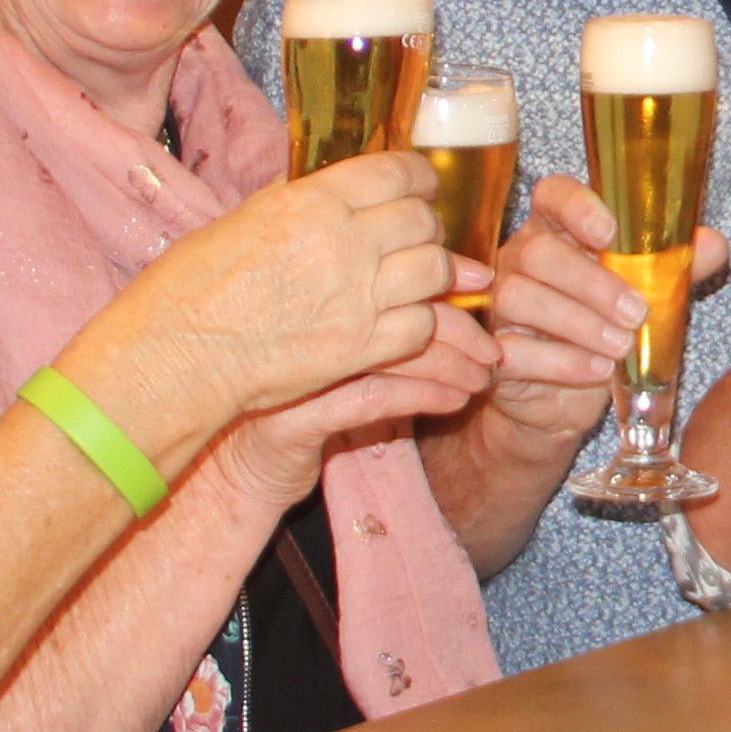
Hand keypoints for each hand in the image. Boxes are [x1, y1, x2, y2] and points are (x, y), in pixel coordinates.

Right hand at [103, 149, 454, 432]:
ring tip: (426, 278)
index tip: (422, 185)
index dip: (419, 177)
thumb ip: (296, 202)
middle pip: (421, 221)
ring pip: (434, 272)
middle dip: (426, 226)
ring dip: (435, 274)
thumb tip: (328, 189)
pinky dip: (422, 322)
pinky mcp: (360, 348)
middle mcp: (343, 242)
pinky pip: (421, 326)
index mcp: (311, 201)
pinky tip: (407, 321)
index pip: (395, 173)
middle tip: (419, 236)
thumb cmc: (189, 286)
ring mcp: (357, 297)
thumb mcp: (242, 219)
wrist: (175, 355)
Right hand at [208, 285, 500, 508]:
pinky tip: (456, 402)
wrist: (236, 464)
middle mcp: (302, 320)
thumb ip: (369, 315)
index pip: (388, 267)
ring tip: (485, 378)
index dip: (441, 278)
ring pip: (391, 353)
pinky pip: (374, 399)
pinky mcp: (296, 414)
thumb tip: (443, 289)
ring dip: (450, 366)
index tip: (482, 291)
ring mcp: (297, 368)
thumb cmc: (286, 398)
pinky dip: (423, 396)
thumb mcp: (328, 349)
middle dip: (457, 327)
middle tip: (494, 347)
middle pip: (397, 306)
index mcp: (309, 289)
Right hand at [475, 174, 730, 452]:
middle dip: (591, 282)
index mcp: (558, 230)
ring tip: (620, 346)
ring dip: (578, 323)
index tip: (610, 233)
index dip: (578, 207)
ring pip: (520, 297)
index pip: (553, 194)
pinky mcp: (498, 351)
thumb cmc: (606, 328)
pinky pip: (515, 350)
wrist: (565, 397)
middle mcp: (521, 258)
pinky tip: (598, 371)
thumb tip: (714, 244)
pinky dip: (562, 362)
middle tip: (636, 312)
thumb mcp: (646, 293)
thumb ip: (674, 266)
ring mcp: (502, 304)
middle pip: (539, 252)